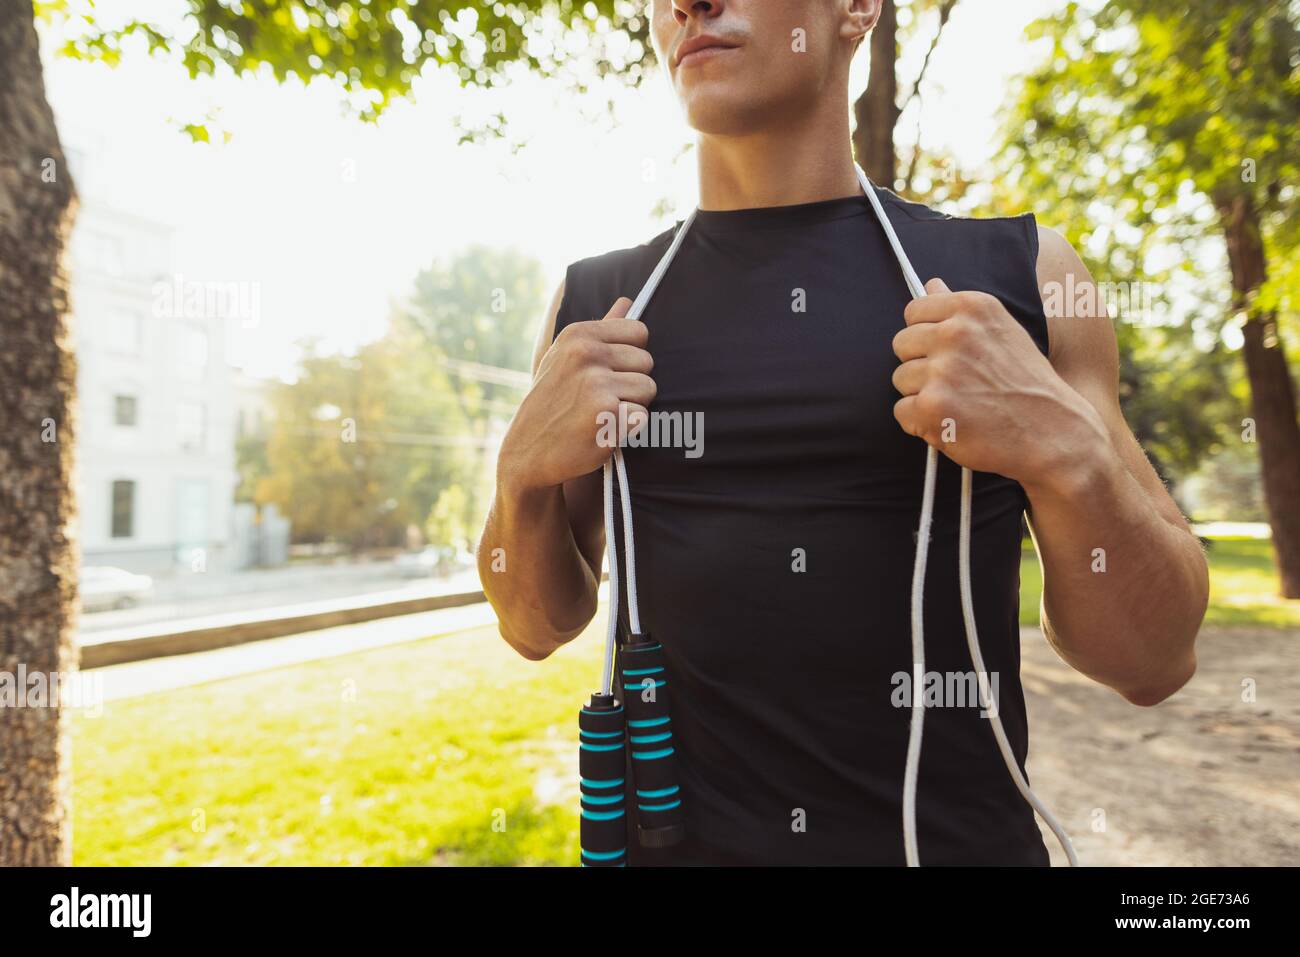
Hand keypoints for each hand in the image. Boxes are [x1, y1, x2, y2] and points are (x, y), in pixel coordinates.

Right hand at [498, 297, 656, 493]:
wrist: (527, 451)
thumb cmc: (552, 402)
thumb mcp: (565, 358)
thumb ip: (601, 329)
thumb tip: (628, 301)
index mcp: (578, 335)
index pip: (639, 332)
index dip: (631, 355)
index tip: (610, 371)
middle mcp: (586, 355)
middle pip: (647, 363)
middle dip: (632, 384)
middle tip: (601, 399)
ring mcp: (596, 385)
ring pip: (648, 390)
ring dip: (631, 406)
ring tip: (601, 414)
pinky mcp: (606, 417)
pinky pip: (643, 417)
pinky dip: (628, 429)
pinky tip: (602, 431)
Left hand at [890, 278, 1107, 487]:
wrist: (1054, 434)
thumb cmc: (1027, 385)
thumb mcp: (1001, 332)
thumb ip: (961, 311)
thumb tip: (930, 283)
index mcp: (972, 307)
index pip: (914, 311)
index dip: (924, 336)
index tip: (946, 353)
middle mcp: (955, 333)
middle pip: (901, 344)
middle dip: (920, 366)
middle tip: (957, 384)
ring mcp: (942, 370)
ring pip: (900, 379)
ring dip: (921, 396)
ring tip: (959, 405)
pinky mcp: (932, 406)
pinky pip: (901, 412)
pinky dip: (920, 424)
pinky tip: (952, 425)